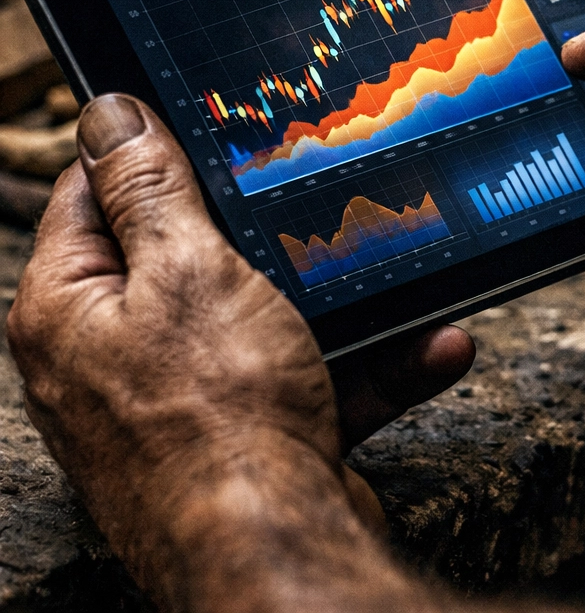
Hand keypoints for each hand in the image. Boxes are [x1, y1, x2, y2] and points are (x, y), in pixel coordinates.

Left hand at [7, 94, 474, 611]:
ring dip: (332, 297)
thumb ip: (146, 188)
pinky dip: (365, 362)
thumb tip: (106, 114)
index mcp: (74, 307)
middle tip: (302, 188)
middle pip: (183, 253)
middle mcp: (117, 355)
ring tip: (389, 268)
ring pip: (263, 315)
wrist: (280, 550)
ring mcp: (186, 399)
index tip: (207, 124)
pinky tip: (429, 343)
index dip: (147, 151)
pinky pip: (307, 376)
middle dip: (253, 226)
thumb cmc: (216, 417)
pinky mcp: (251, 433)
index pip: (92, 195)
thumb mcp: (187, 269)